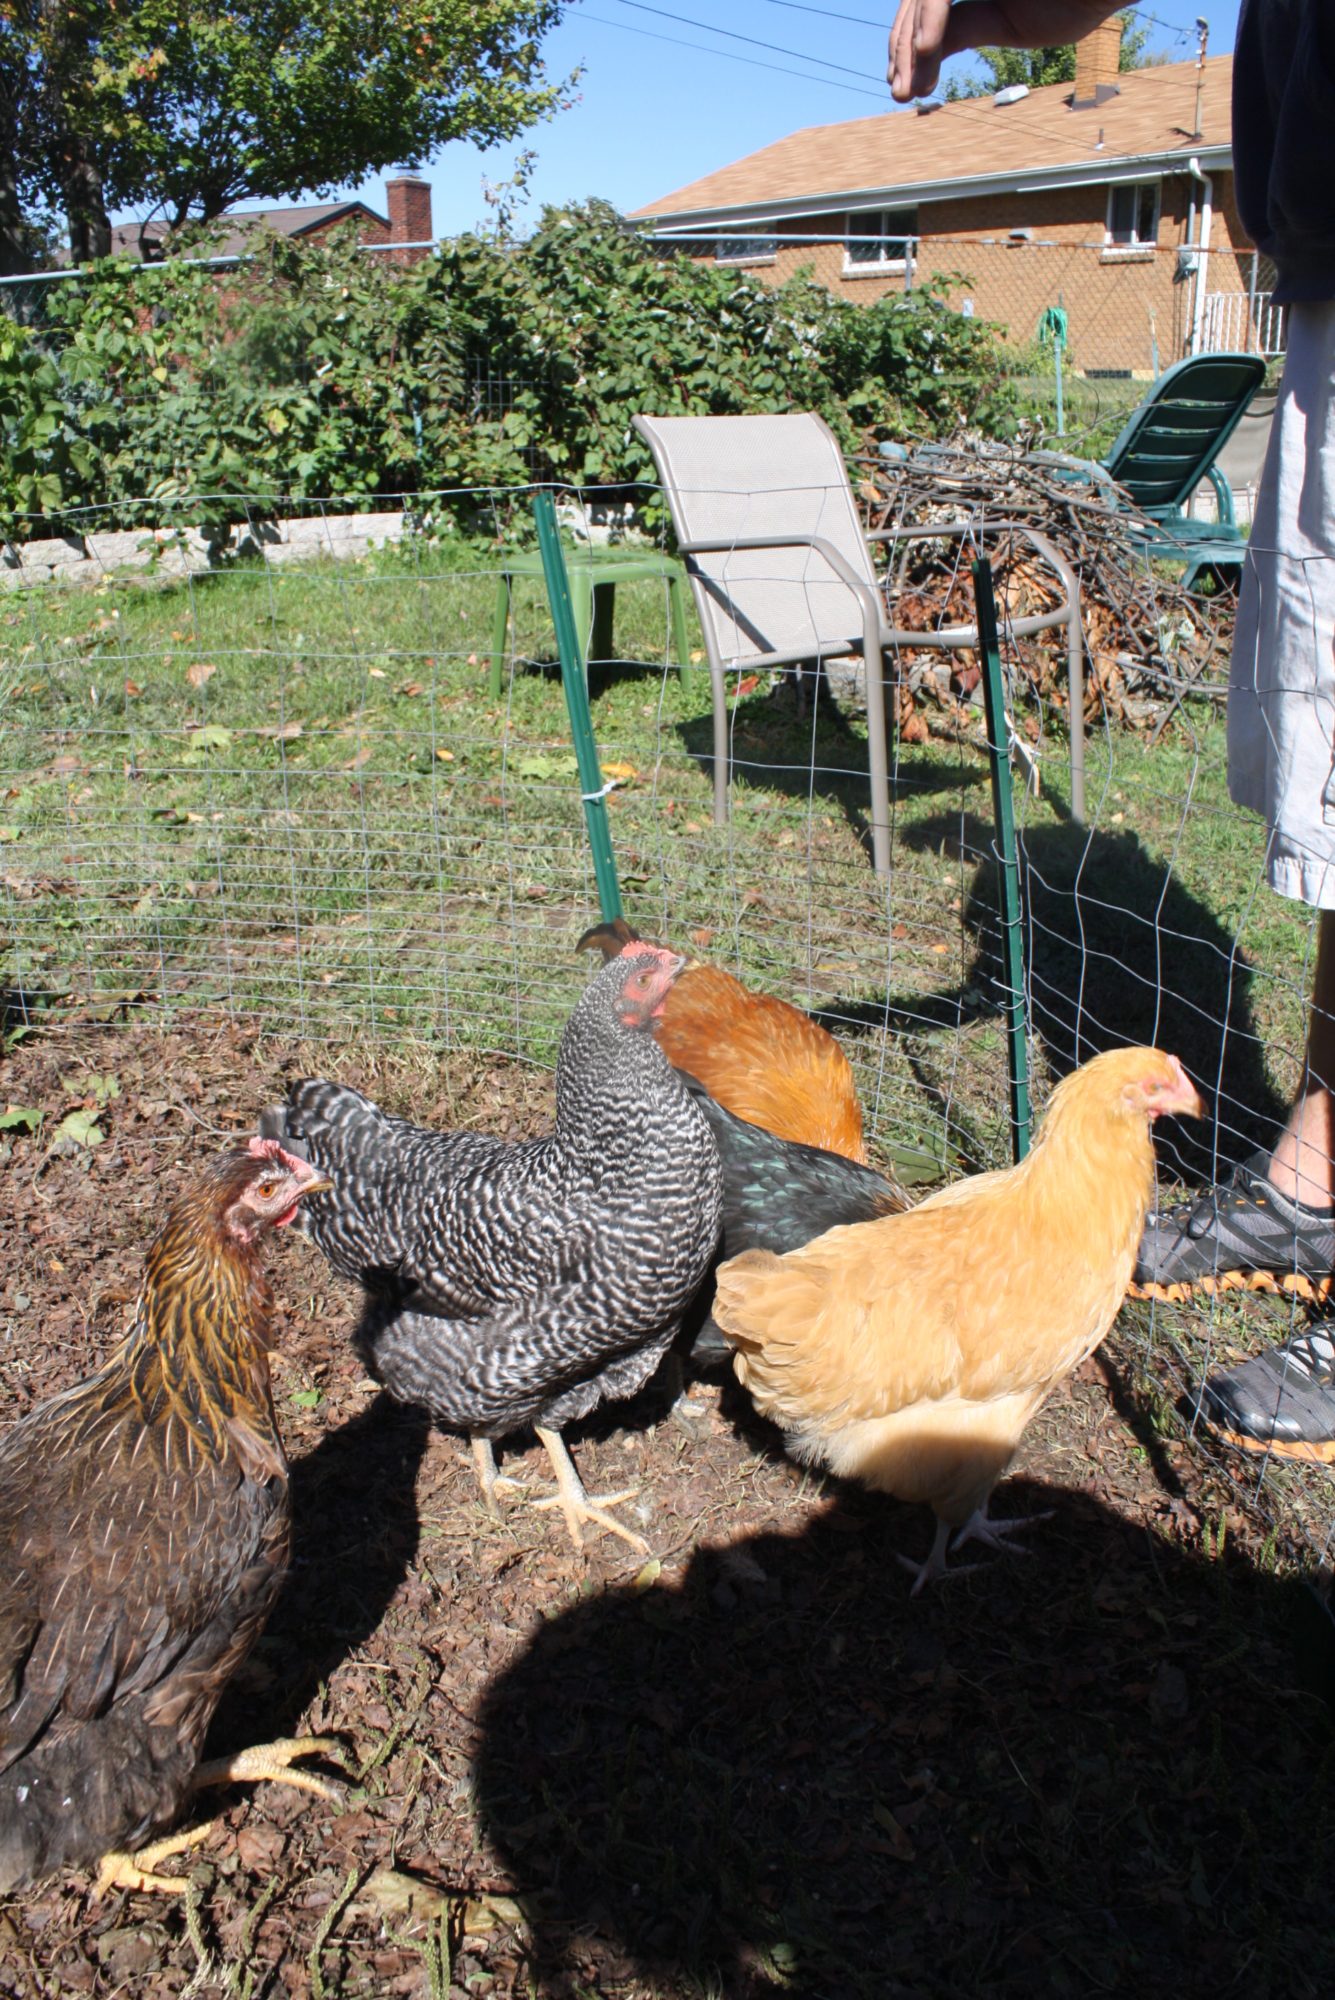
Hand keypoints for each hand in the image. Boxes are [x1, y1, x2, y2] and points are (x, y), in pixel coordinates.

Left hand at [887, 1, 1122, 102]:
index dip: (908, 46)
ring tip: (909, 88)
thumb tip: (920, 60)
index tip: (904, 89)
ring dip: (911, 43)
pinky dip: (929, 20)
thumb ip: (962, 30)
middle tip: (899, 95)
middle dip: (903, 48)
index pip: (926, 5)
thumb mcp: (1008, 22)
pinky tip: (928, 52)